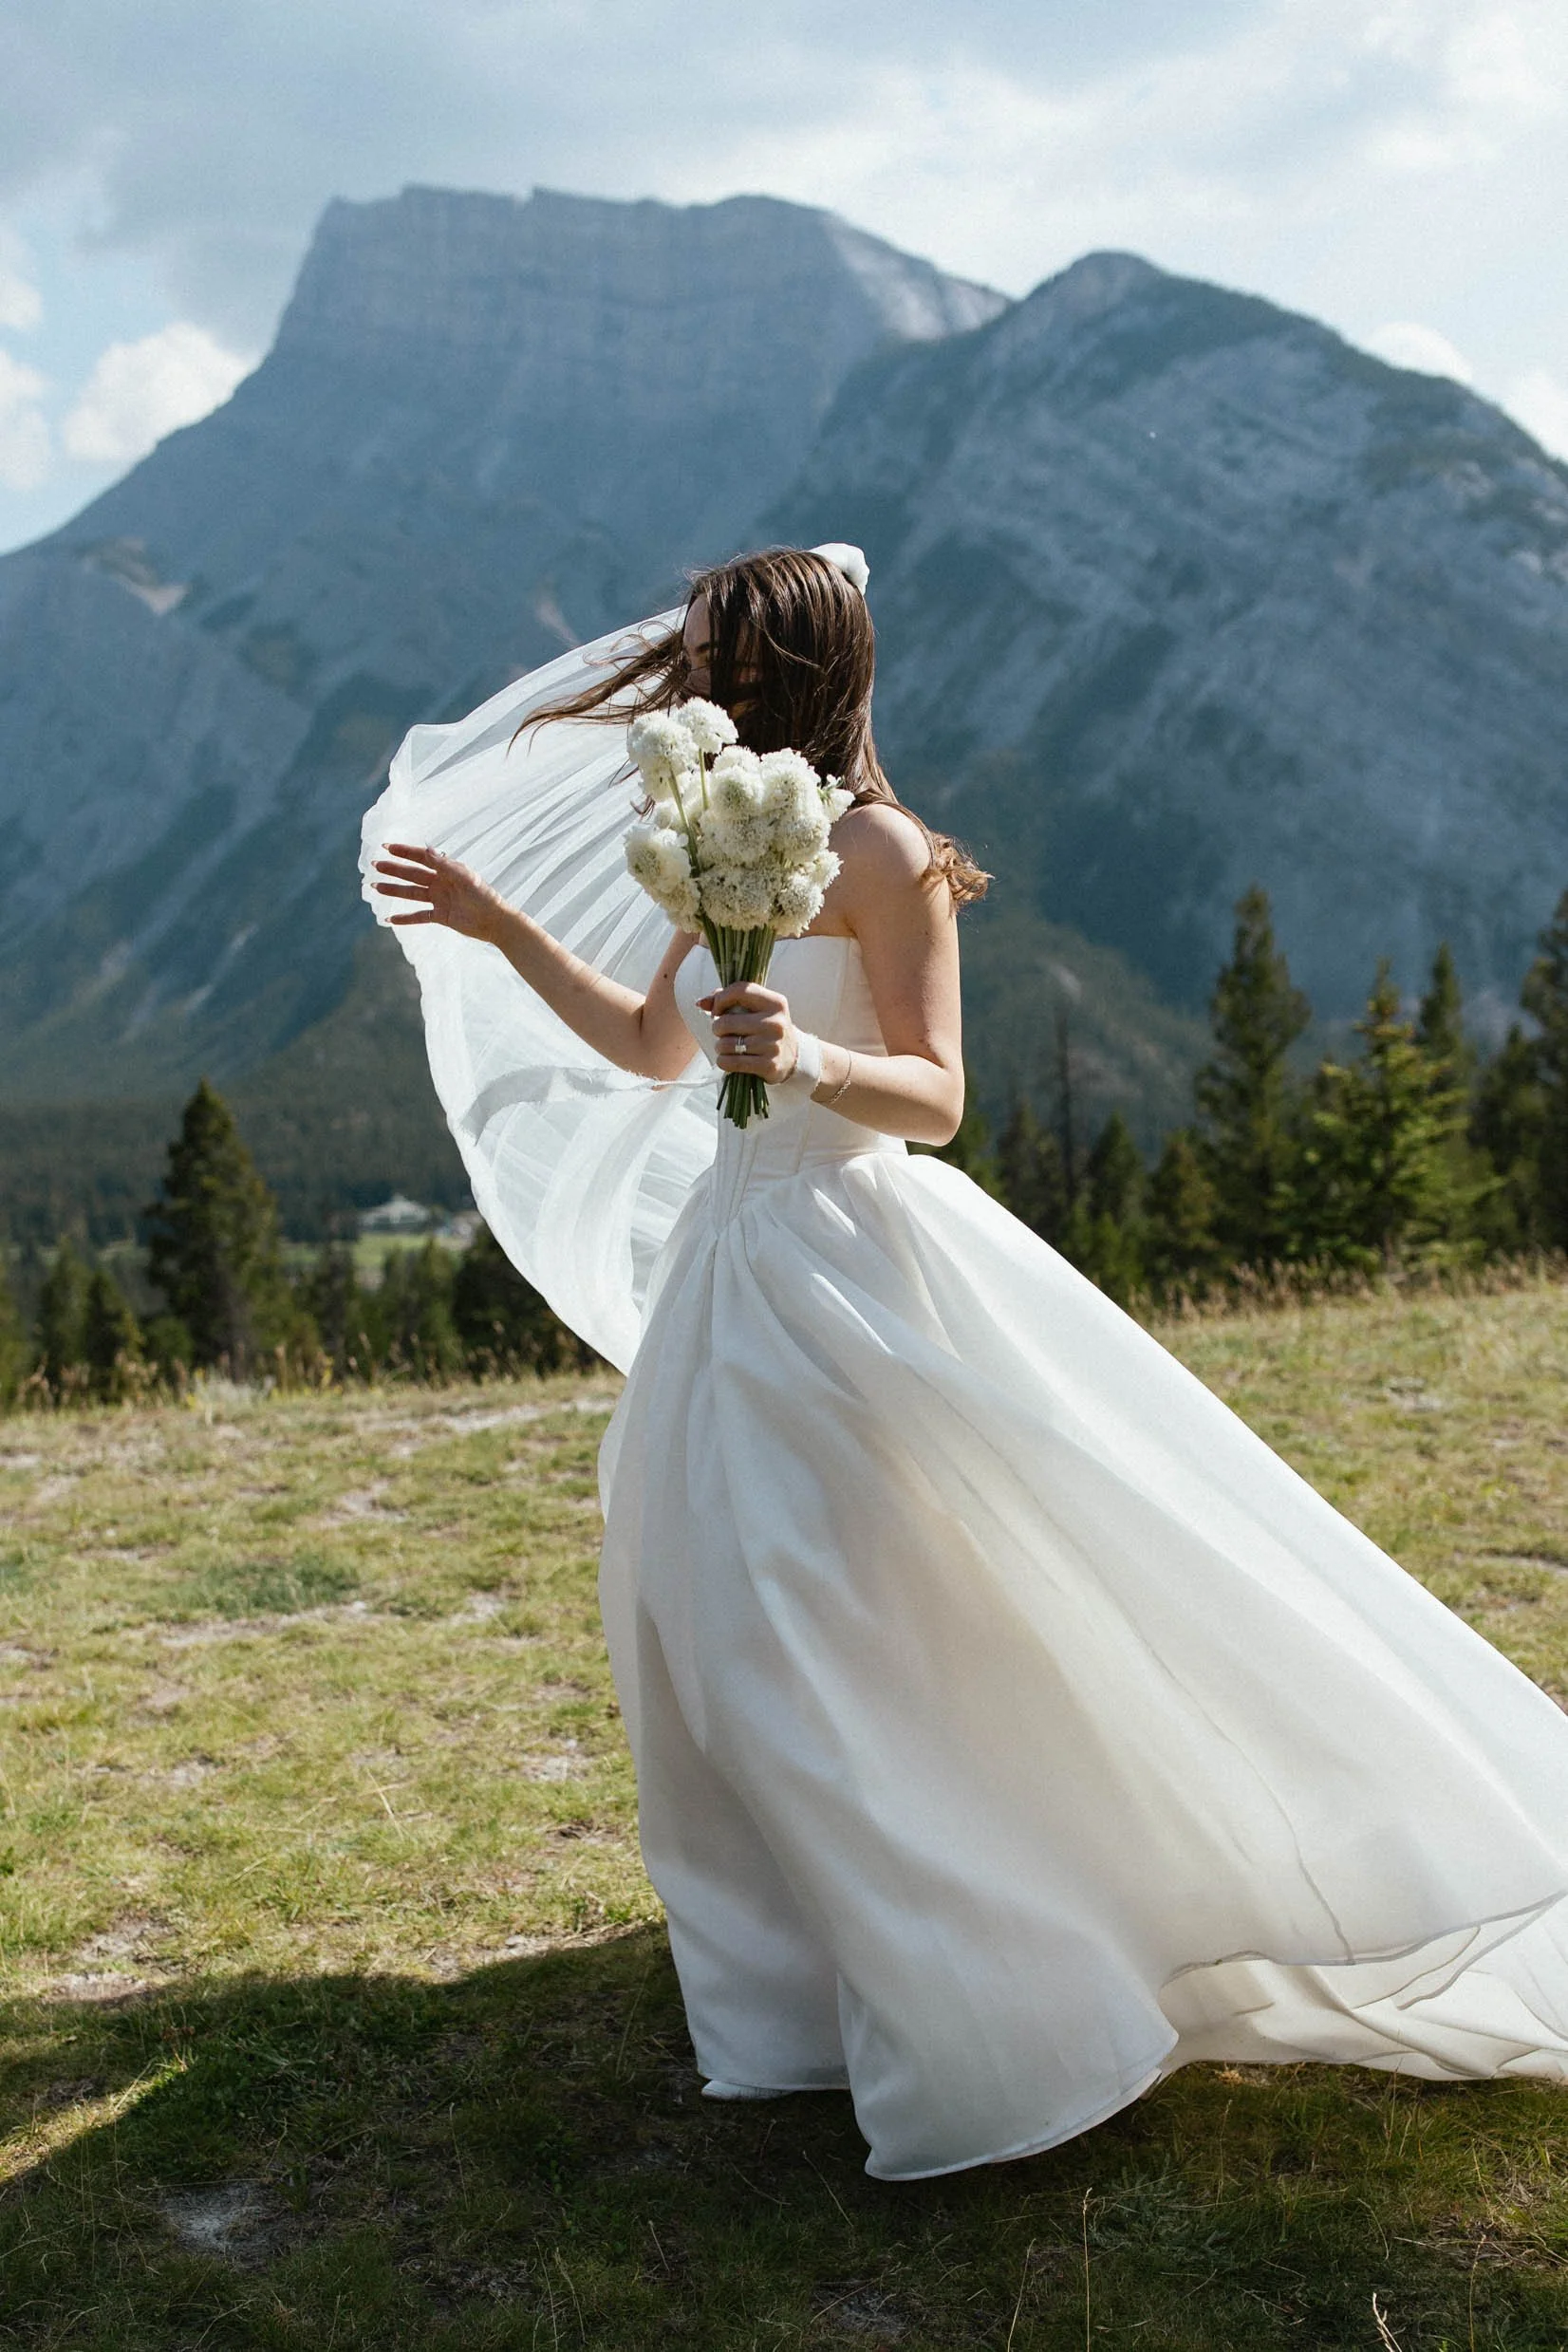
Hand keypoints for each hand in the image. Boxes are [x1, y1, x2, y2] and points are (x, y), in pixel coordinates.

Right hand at [372, 842, 506, 940]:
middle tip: (375, 866)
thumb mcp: (465, 877)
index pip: (422, 857)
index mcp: (447, 870)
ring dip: (394, 890)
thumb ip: (445, 864)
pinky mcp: (441, 916)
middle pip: (412, 874)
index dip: (404, 851)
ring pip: (411, 894)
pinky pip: (419, 916)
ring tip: (375, 887)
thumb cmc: (484, 896)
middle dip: (393, 869)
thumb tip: (427, 848)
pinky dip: (405, 918)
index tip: (386, 847)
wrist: (495, 921)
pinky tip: (390, 918)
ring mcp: (439, 899)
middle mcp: (441, 883)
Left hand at [696, 981, 798, 1080]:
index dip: (721, 999)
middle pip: (726, 1022)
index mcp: (775, 1002)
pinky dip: (723, 1061)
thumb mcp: (755, 1009)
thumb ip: (728, 999)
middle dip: (717, 1028)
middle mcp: (776, 1022)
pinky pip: (731, 1063)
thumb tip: (700, 1003)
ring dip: (720, 1047)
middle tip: (723, 1032)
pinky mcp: (769, 1065)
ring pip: (726, 1044)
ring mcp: (773, 1045)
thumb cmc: (765, 1027)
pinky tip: (729, 1059)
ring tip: (728, 1046)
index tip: (717, 1011)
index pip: (740, 990)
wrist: (793, 1057)